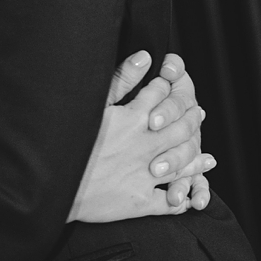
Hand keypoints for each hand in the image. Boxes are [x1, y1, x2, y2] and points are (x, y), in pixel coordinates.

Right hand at [69, 51, 216, 222]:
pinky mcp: (140, 202)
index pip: (161, 95)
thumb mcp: (92, 105)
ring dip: (195, 160)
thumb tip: (145, 57)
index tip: (173, 84)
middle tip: (198, 116)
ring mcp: (146, 174)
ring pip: (182, 165)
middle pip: (181, 128)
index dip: (169, 86)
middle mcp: (146, 145)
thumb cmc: (65, 142)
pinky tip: (183, 198)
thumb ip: (121, 80)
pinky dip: (179, 200)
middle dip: (191, 119)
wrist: (53, 185)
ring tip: (206, 158)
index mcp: (134, 118)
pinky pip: (168, 203)